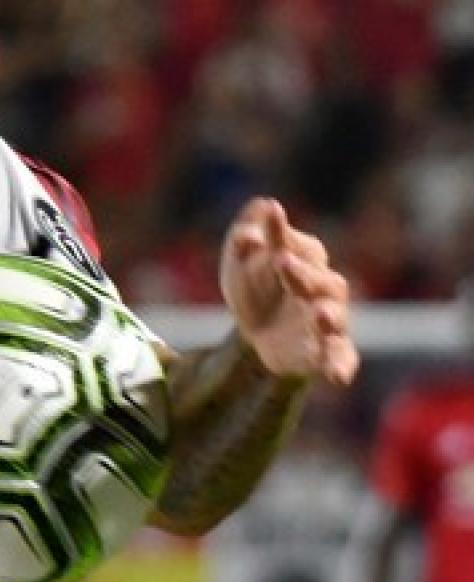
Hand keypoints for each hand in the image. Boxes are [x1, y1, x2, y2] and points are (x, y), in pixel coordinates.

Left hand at [220, 198, 358, 385]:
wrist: (255, 333)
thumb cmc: (255, 288)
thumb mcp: (240, 263)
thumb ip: (247, 236)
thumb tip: (260, 204)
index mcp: (305, 261)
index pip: (298, 246)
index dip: (280, 233)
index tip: (269, 215)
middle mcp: (322, 290)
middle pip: (321, 280)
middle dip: (302, 273)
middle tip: (282, 262)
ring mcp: (326, 322)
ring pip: (336, 317)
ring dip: (329, 316)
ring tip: (320, 315)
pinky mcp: (324, 354)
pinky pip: (340, 359)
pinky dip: (341, 367)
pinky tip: (337, 377)